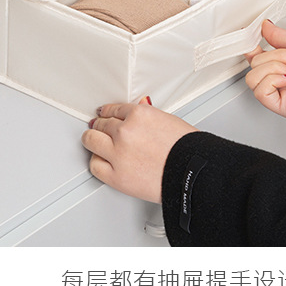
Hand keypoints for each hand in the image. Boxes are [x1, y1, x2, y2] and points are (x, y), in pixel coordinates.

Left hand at [81, 98, 196, 202]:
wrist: (193, 174)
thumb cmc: (188, 149)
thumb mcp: (168, 120)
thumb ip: (147, 117)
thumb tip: (138, 115)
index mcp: (140, 113)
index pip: (115, 109)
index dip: (108, 112)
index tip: (104, 113)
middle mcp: (125, 131)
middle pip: (102, 124)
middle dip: (101, 125)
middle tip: (100, 127)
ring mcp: (118, 153)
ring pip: (92, 140)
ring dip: (93, 140)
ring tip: (95, 141)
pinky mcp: (115, 176)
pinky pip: (95, 165)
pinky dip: (96, 161)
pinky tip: (101, 160)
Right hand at [244, 20, 285, 119]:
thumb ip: (279, 35)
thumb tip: (265, 26)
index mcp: (285, 62)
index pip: (257, 58)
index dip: (252, 49)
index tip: (253, 40)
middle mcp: (281, 78)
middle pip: (254, 64)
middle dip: (275, 56)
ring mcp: (280, 91)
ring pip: (253, 77)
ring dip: (274, 67)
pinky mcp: (281, 104)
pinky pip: (261, 91)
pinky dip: (273, 80)